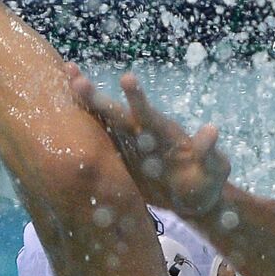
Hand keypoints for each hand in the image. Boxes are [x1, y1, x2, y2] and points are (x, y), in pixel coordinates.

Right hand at [68, 67, 231, 216]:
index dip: (137, 99)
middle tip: (74, 76)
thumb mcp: (214, 170)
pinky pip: (99, 145)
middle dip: (96, 98)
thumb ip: (210, 152)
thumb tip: (211, 129)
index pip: (149, 114)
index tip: (126, 78)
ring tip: (67, 78)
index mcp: (164, 134)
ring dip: (85, 105)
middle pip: (117, 114)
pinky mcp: (120, 162)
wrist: (194, 199)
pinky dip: (81, 131)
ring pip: (104, 123)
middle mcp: (143, 134)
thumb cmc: (206, 181)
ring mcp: (129, 146)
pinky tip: (60, 114)